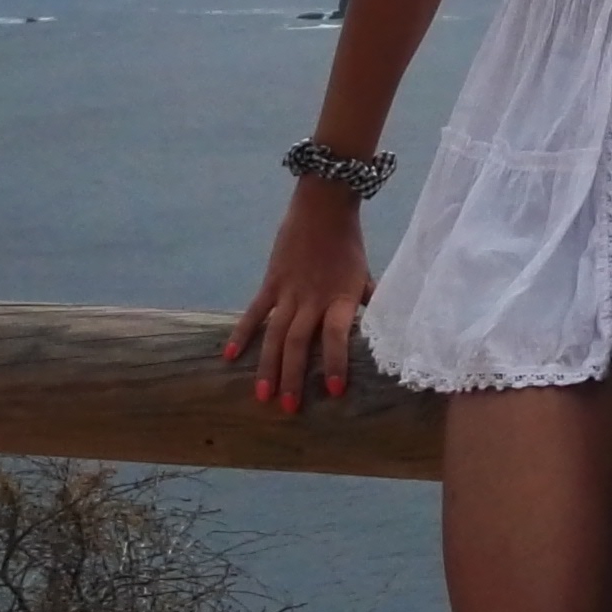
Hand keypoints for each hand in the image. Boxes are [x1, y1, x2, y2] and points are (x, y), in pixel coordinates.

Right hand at [225, 179, 371, 416]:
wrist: (324, 204)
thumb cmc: (348, 244)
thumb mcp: (364, 276)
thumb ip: (368, 304)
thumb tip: (382, 332)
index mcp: (340, 298)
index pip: (336, 336)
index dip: (336, 363)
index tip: (335, 392)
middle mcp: (312, 299)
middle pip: (299, 343)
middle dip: (294, 377)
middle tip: (290, 408)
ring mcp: (288, 291)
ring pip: (275, 335)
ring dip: (268, 366)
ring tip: (263, 396)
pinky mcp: (271, 282)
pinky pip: (254, 312)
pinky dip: (241, 334)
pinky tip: (229, 357)